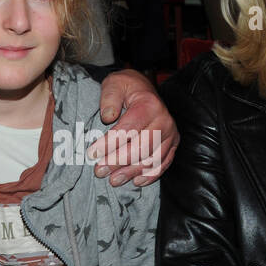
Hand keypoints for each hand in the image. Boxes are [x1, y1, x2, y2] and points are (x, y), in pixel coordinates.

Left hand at [92, 69, 178, 185]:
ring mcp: (171, 134)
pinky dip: (150, 175)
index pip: (128, 128)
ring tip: (113, 180)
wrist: (145, 88)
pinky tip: (136, 181)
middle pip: (140, 147)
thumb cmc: (127, 88)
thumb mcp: (114, 84)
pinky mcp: (172, 144)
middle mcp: (164, 120)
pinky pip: (163, 163)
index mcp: (149, 105)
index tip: (92, 153)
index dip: (109, 143)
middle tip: (99, 171)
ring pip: (152, 159)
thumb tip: (107, 117)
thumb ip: (109, 98)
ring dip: (132, 172)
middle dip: (118, 161)